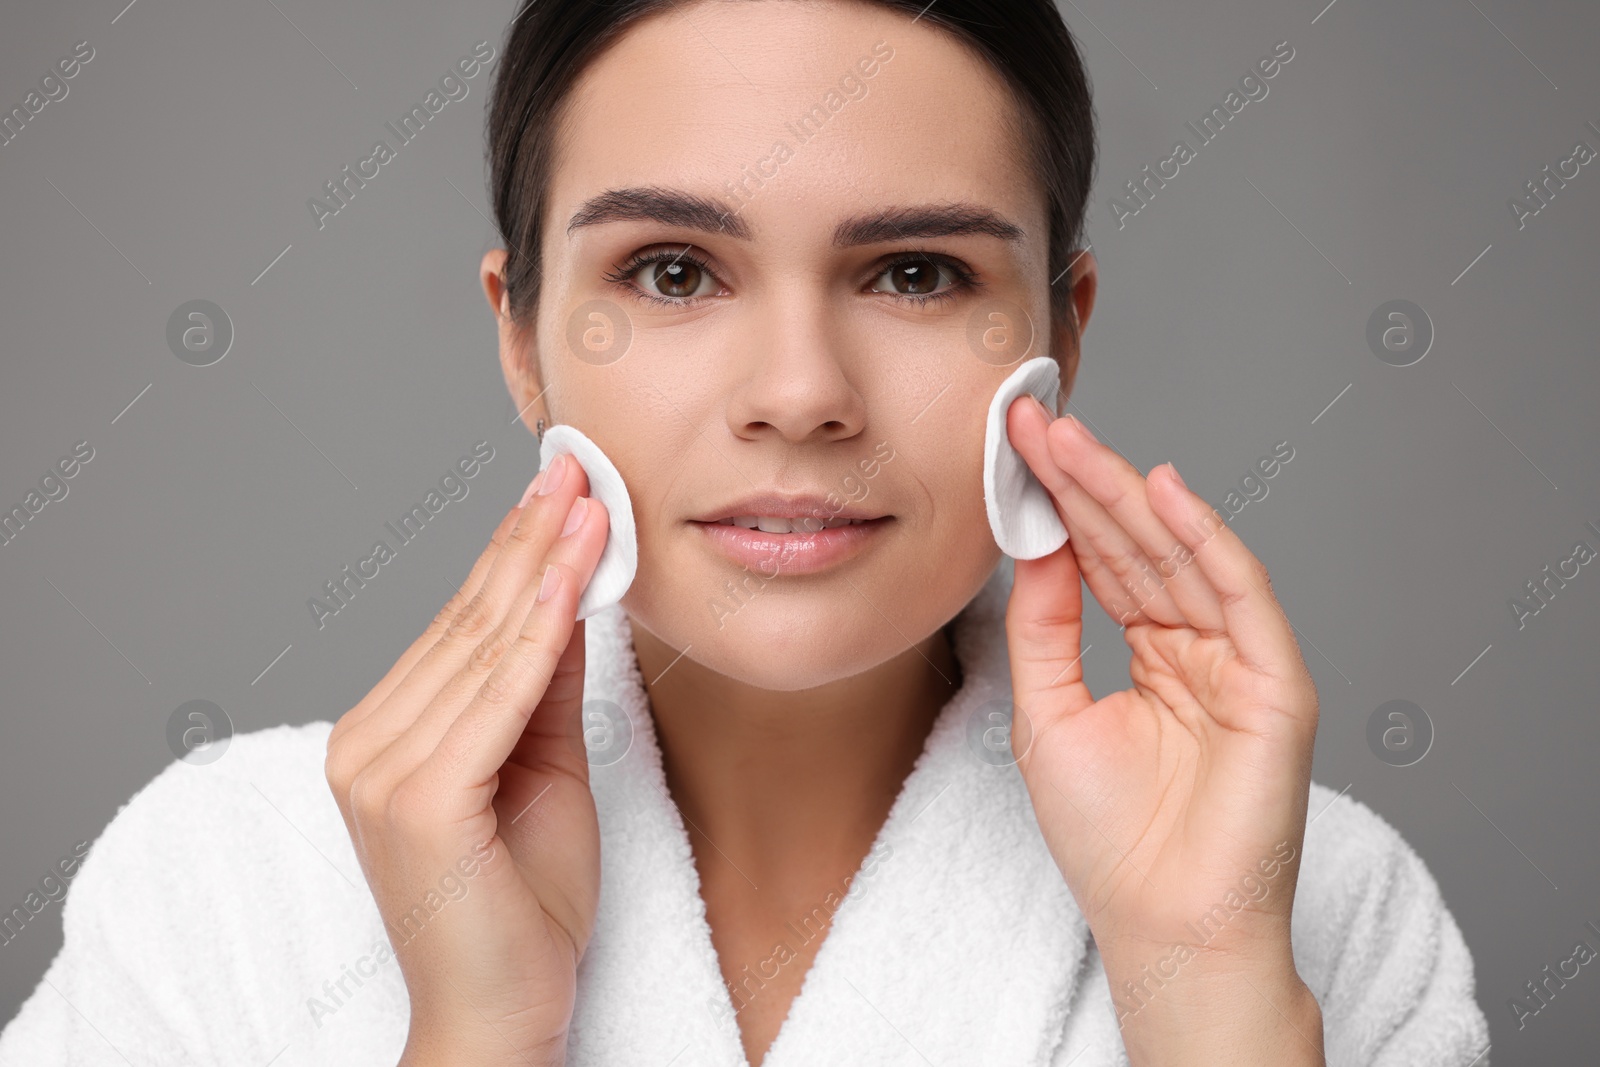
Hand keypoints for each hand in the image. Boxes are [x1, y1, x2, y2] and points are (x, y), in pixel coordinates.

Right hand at [324, 453, 609, 1066]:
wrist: (501, 1015)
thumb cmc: (523, 908)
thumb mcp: (545, 772)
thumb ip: (545, 688)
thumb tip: (568, 600)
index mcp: (386, 737)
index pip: (462, 627)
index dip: (515, 552)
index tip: (560, 490)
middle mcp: (367, 744)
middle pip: (468, 622)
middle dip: (530, 537)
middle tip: (577, 467)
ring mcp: (383, 770)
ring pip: (482, 645)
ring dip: (542, 565)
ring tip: (589, 499)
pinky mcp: (419, 797)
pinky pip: (498, 694)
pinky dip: (540, 628)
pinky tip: (572, 573)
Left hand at [1002, 396, 1322, 1061]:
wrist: (1162, 923)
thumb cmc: (1110, 840)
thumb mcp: (1049, 713)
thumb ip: (1045, 628)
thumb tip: (1035, 547)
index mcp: (1151, 656)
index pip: (1105, 560)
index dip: (1062, 504)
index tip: (1018, 451)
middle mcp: (1197, 647)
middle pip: (1139, 545)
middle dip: (1086, 482)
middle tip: (1037, 425)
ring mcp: (1239, 661)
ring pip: (1181, 556)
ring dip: (1128, 495)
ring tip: (1075, 442)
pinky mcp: (1276, 683)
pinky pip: (1239, 595)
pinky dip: (1204, 539)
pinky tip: (1160, 491)